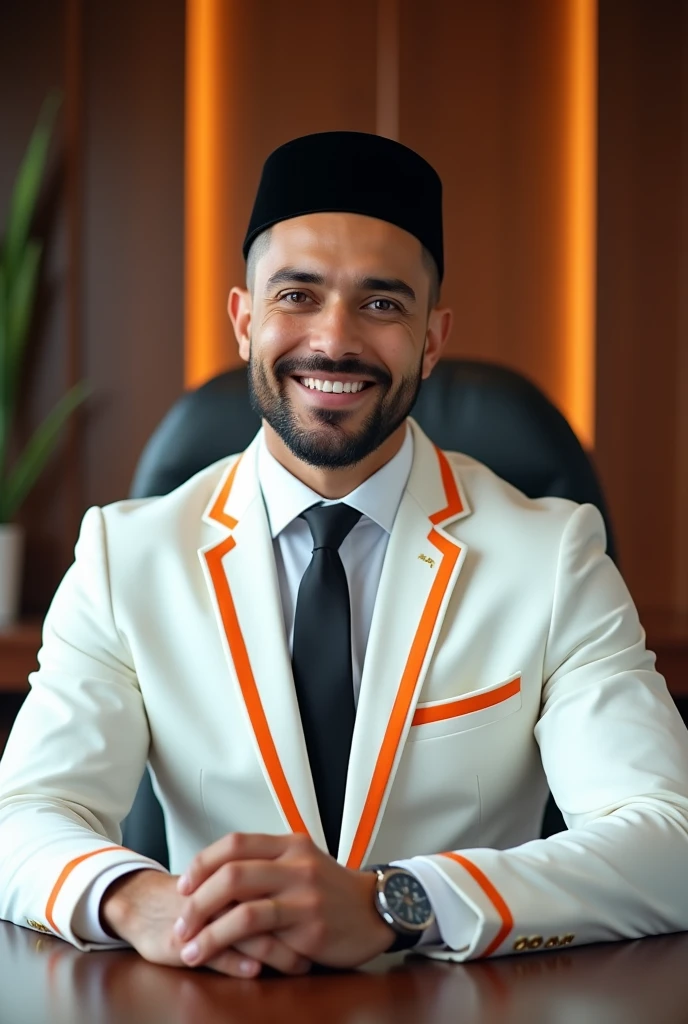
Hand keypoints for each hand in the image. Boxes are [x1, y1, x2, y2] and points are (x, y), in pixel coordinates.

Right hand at [100, 868, 310, 976]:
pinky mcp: (185, 941)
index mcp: (234, 868)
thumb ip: (257, 881)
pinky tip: (257, 970)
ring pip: (246, 929)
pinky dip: (239, 961)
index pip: (275, 878)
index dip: (303, 898)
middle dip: (296, 929)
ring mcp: (203, 914)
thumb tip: (300, 894)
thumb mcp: (225, 882)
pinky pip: (216, 952)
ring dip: (276, 951)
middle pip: (266, 901)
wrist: (141, 904)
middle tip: (317, 946)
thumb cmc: (192, 896)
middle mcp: (220, 889)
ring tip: (298, 964)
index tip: (327, 920)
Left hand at [174, 832, 395, 969]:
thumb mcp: (302, 863)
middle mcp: (295, 864)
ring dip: (208, 931)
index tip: (184, 885)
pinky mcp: (309, 926)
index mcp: (289, 844)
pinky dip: (232, 945)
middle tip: (180, 923)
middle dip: (197, 901)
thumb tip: (215, 876)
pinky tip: (220, 957)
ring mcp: (304, 894)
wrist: (375, 911)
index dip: (203, 864)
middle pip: (232, 873)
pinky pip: (262, 934)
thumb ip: (266, 862)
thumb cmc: (332, 891)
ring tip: (189, 949)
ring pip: (242, 907)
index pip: (235, 843)